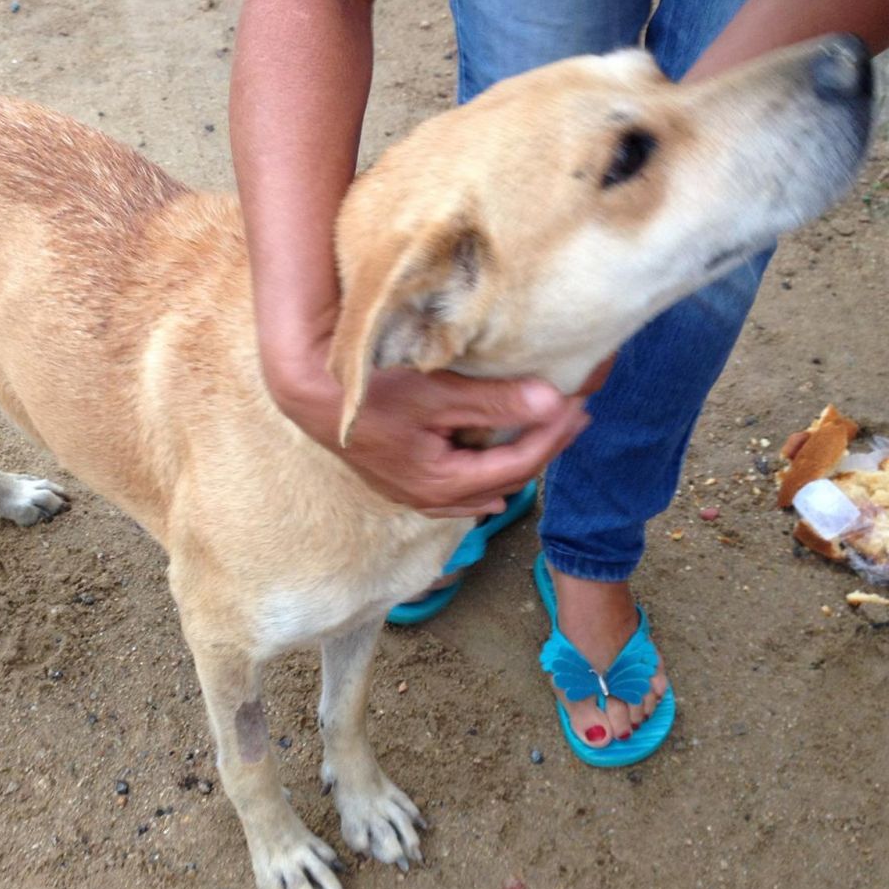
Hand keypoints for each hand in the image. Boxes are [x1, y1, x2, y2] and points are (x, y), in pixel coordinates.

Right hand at [266, 346, 606, 518]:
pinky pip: (455, 494)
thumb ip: (494, 401)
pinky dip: (482, 484)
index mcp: (444, 481)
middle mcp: (432, 497)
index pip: (518, 462)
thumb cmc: (369, 391)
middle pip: (505, 479)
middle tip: (576, 415)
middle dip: (544, 447)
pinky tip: (491, 484)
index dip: (553, 434)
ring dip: (517, 465)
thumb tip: (552, 403)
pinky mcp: (402, 482)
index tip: (579, 404)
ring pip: (482, 491)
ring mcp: (414, 494)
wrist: (309, 393)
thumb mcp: (436, 394)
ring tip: (546, 440)